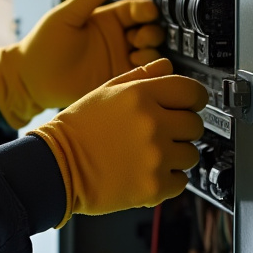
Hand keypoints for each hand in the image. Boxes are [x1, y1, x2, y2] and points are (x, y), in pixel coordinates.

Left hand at [0, 0, 164, 127]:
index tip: (148, 11)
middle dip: (152, 31)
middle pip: (150, 31)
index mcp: (106, 19)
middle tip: (139, 36)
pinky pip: (140, 76)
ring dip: (150, 51)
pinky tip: (136, 68)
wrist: (31, 79)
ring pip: (150, 53)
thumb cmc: (43, 44)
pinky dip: (146, 71)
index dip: (145, 10)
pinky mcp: (116, 80)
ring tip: (137, 53)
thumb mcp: (69, 14)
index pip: (136, 10)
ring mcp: (117, 60)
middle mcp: (116, 39)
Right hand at [29, 59, 207, 225]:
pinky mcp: (154, 186)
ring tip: (150, 155)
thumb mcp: (105, 90)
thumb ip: (140, 76)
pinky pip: (181, 181)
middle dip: (182, 129)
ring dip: (176, 155)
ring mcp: (155, 156)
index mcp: (140, 95)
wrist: (57, 166)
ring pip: (191, 154)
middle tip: (162, 134)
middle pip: (195, 124)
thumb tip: (168, 67)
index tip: (189, 106)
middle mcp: (152, 123)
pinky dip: (168, 179)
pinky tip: (147, 172)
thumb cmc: (79, 128)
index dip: (194, 99)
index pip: (192, 91)